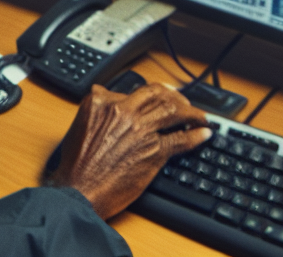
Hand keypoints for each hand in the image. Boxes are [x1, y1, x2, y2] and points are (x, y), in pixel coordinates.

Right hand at [47, 83, 211, 219]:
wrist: (79, 192)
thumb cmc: (77, 166)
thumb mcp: (81, 126)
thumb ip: (101, 112)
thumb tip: (115, 110)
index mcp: (102, 101)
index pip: (133, 90)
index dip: (150, 95)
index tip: (159, 96)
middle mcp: (123, 110)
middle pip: (157, 94)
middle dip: (173, 95)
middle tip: (182, 100)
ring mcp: (141, 129)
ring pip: (173, 110)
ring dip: (191, 111)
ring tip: (199, 115)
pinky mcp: (154, 151)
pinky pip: (181, 138)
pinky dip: (196, 134)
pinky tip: (205, 133)